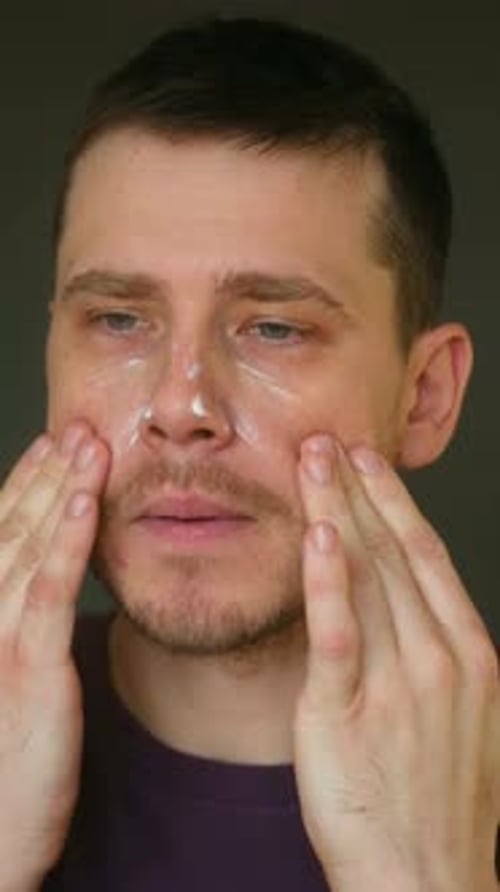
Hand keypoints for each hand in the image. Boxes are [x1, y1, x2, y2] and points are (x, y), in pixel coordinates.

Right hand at [0, 422, 108, 886]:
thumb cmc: (6, 761)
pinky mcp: (29, 666)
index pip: (2, 537)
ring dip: (60, 489)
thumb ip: (25, 630)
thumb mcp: (14, 684)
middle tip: (76, 427)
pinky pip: (51, 591)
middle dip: (46, 473)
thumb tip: (47, 590)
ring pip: (30, 545)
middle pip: (14, 528)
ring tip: (87, 443)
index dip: (27, 486)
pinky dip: (67, 540)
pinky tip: (87, 500)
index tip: (55, 446)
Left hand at [293, 435, 499, 891]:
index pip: (427, 558)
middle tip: (332, 439)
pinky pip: (337, 632)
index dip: (395, 504)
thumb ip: (431, 656)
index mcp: (469, 656)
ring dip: (338, 511)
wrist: (427, 884)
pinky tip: (319, 533)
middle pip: (394, 553)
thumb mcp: (459, 718)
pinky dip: (328, 579)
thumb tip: (401, 604)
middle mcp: (439, 659)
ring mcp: (398, 683)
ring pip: (365, 576)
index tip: (371, 464)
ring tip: (314, 461)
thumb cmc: (438, 804)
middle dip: (361, 489)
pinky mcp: (346, 711)